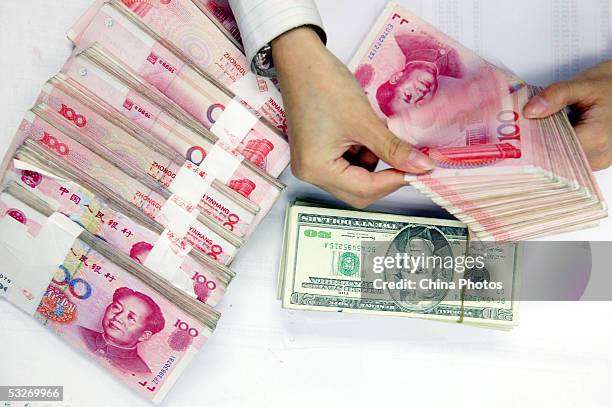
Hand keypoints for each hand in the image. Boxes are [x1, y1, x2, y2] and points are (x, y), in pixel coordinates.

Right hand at [272, 27, 433, 207]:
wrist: (301, 60)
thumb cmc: (323, 84)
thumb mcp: (364, 120)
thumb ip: (394, 148)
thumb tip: (421, 167)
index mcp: (317, 169)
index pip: (365, 189)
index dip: (396, 180)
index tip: (421, 168)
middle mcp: (311, 173)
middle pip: (359, 191)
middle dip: (386, 176)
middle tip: (409, 157)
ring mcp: (313, 164)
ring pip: (356, 179)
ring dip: (376, 163)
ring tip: (379, 133)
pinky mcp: (318, 154)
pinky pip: (348, 165)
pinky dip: (365, 154)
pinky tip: (367, 133)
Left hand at [524, 60, 611, 170]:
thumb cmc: (610, 85)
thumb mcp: (584, 84)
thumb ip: (557, 95)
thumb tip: (530, 111)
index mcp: (597, 138)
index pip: (553, 152)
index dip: (531, 144)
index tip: (513, 137)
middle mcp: (599, 156)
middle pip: (555, 160)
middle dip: (535, 147)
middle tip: (516, 135)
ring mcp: (598, 161)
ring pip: (560, 162)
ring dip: (544, 148)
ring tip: (530, 134)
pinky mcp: (594, 160)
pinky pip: (567, 160)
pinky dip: (554, 149)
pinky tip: (545, 136)